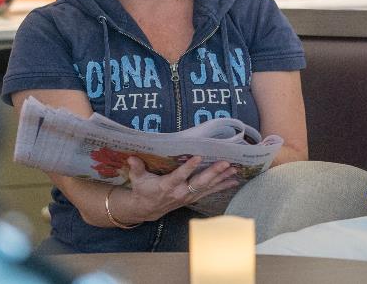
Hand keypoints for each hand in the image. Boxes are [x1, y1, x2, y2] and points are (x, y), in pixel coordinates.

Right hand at [115, 155, 239, 222]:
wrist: (147, 209)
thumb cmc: (143, 190)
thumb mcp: (137, 179)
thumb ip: (137, 168)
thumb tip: (132, 157)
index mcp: (167, 185)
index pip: (179, 176)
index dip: (189, 167)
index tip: (199, 157)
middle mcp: (181, 192)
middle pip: (200, 182)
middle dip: (214, 172)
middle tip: (226, 163)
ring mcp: (189, 196)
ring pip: (208, 187)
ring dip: (222, 178)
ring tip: (234, 170)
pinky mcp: (194, 197)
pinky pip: (210, 191)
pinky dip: (222, 186)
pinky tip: (234, 180)